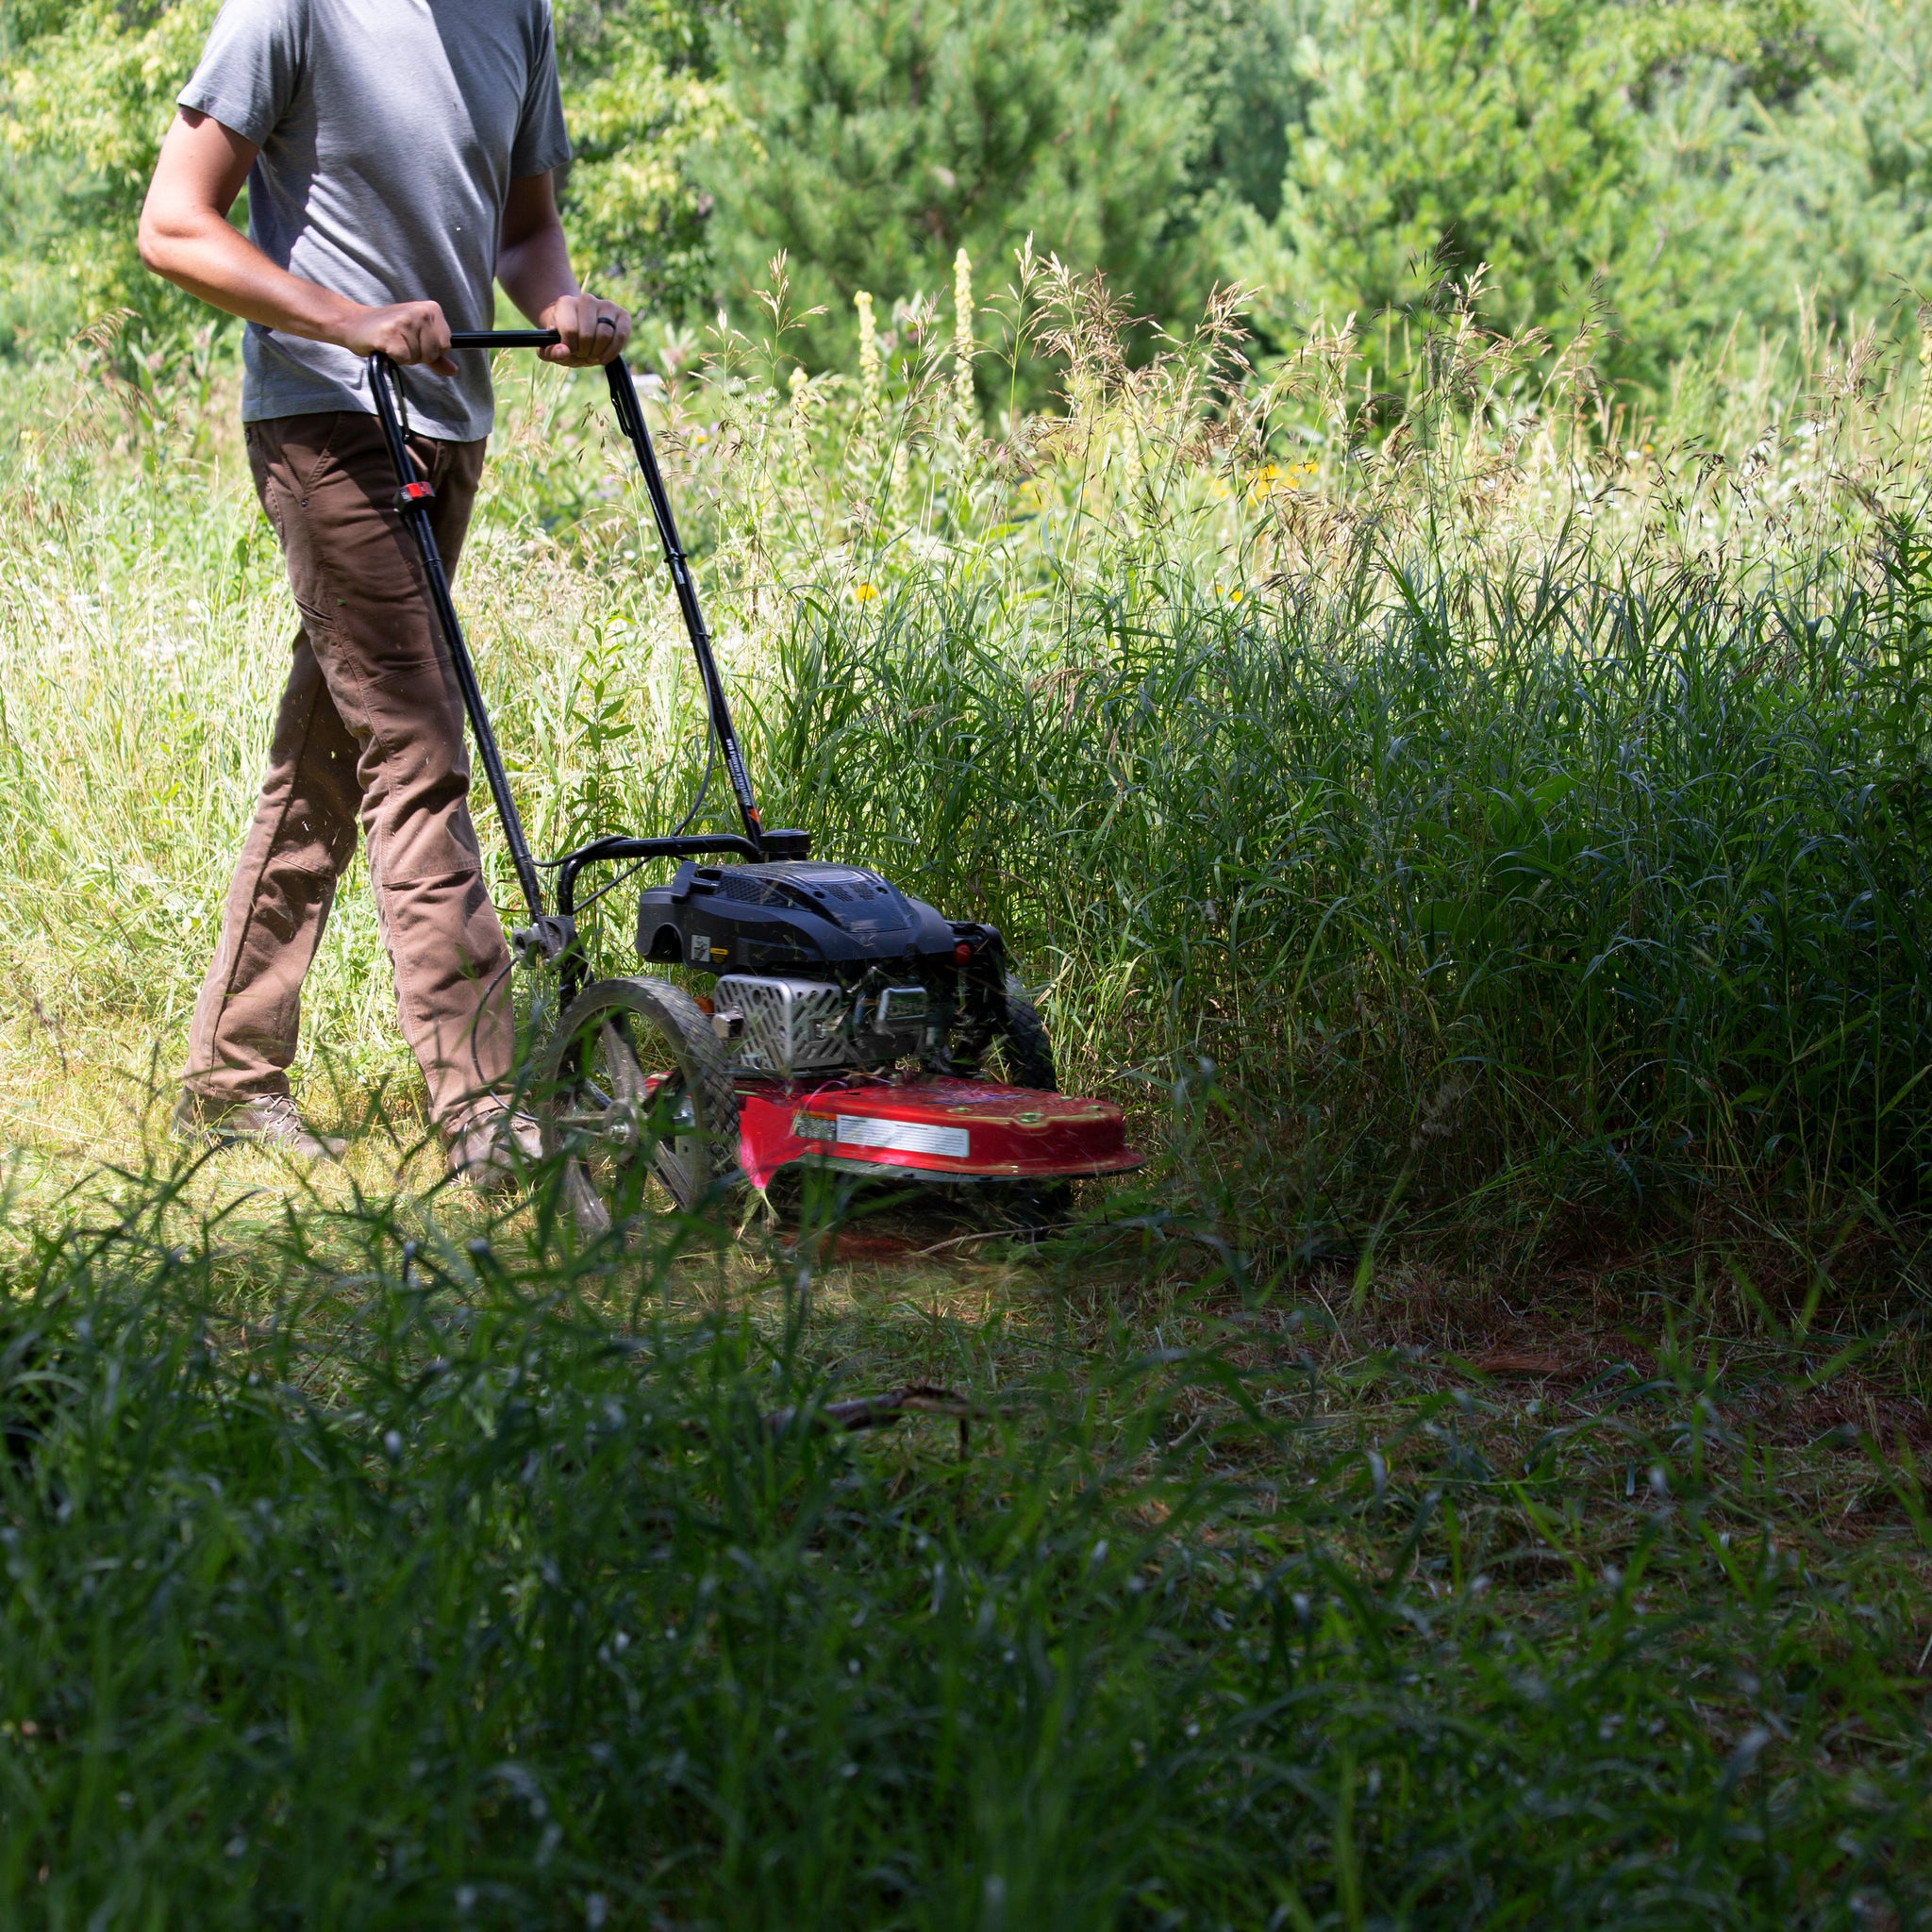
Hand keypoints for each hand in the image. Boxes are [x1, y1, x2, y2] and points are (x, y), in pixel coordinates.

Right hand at [340, 300, 456, 374]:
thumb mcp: (416, 338)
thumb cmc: (388, 331)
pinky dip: (394, 358)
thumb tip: (453, 370)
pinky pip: (403, 359)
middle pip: (433, 353)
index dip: (429, 350)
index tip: (413, 340)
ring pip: (418, 357)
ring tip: (392, 342)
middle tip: (400, 342)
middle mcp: (420, 311)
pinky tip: (384, 346)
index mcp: (431, 309)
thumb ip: (436, 355)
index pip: (446, 345)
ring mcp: (405, 322)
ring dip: (404, 356)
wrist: (354, 324)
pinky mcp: (391, 334)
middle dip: (417, 355)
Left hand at [540, 293, 631, 366]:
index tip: (569, 350)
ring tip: (592, 354)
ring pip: (605, 335)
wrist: (580, 333)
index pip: (570, 330)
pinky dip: (612, 352)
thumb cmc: (565, 340)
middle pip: (587, 335)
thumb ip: (551, 352)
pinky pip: (621, 336)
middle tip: (581, 353)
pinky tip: (604, 358)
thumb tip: (564, 352)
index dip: (570, 347)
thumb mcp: (551, 349)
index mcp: (566, 303)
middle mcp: (586, 300)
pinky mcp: (622, 315)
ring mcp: (606, 305)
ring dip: (597, 353)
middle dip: (584, 351)